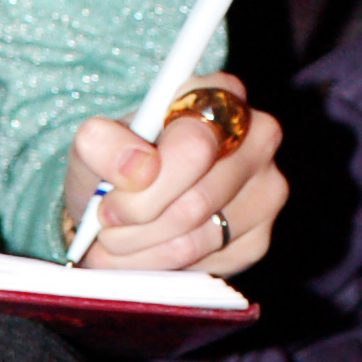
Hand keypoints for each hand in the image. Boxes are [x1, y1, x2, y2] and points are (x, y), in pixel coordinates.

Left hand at [66, 72, 285, 275]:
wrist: (127, 202)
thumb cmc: (118, 164)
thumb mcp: (94, 145)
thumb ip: (103, 144)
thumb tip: (135, 169)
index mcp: (221, 94)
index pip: (194, 146)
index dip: (144, 179)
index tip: (107, 195)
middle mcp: (258, 136)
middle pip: (195, 201)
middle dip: (135, 221)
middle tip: (104, 221)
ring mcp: (266, 189)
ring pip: (194, 239)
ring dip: (139, 249)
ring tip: (113, 240)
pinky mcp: (259, 238)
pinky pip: (202, 264)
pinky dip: (156, 267)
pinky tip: (142, 252)